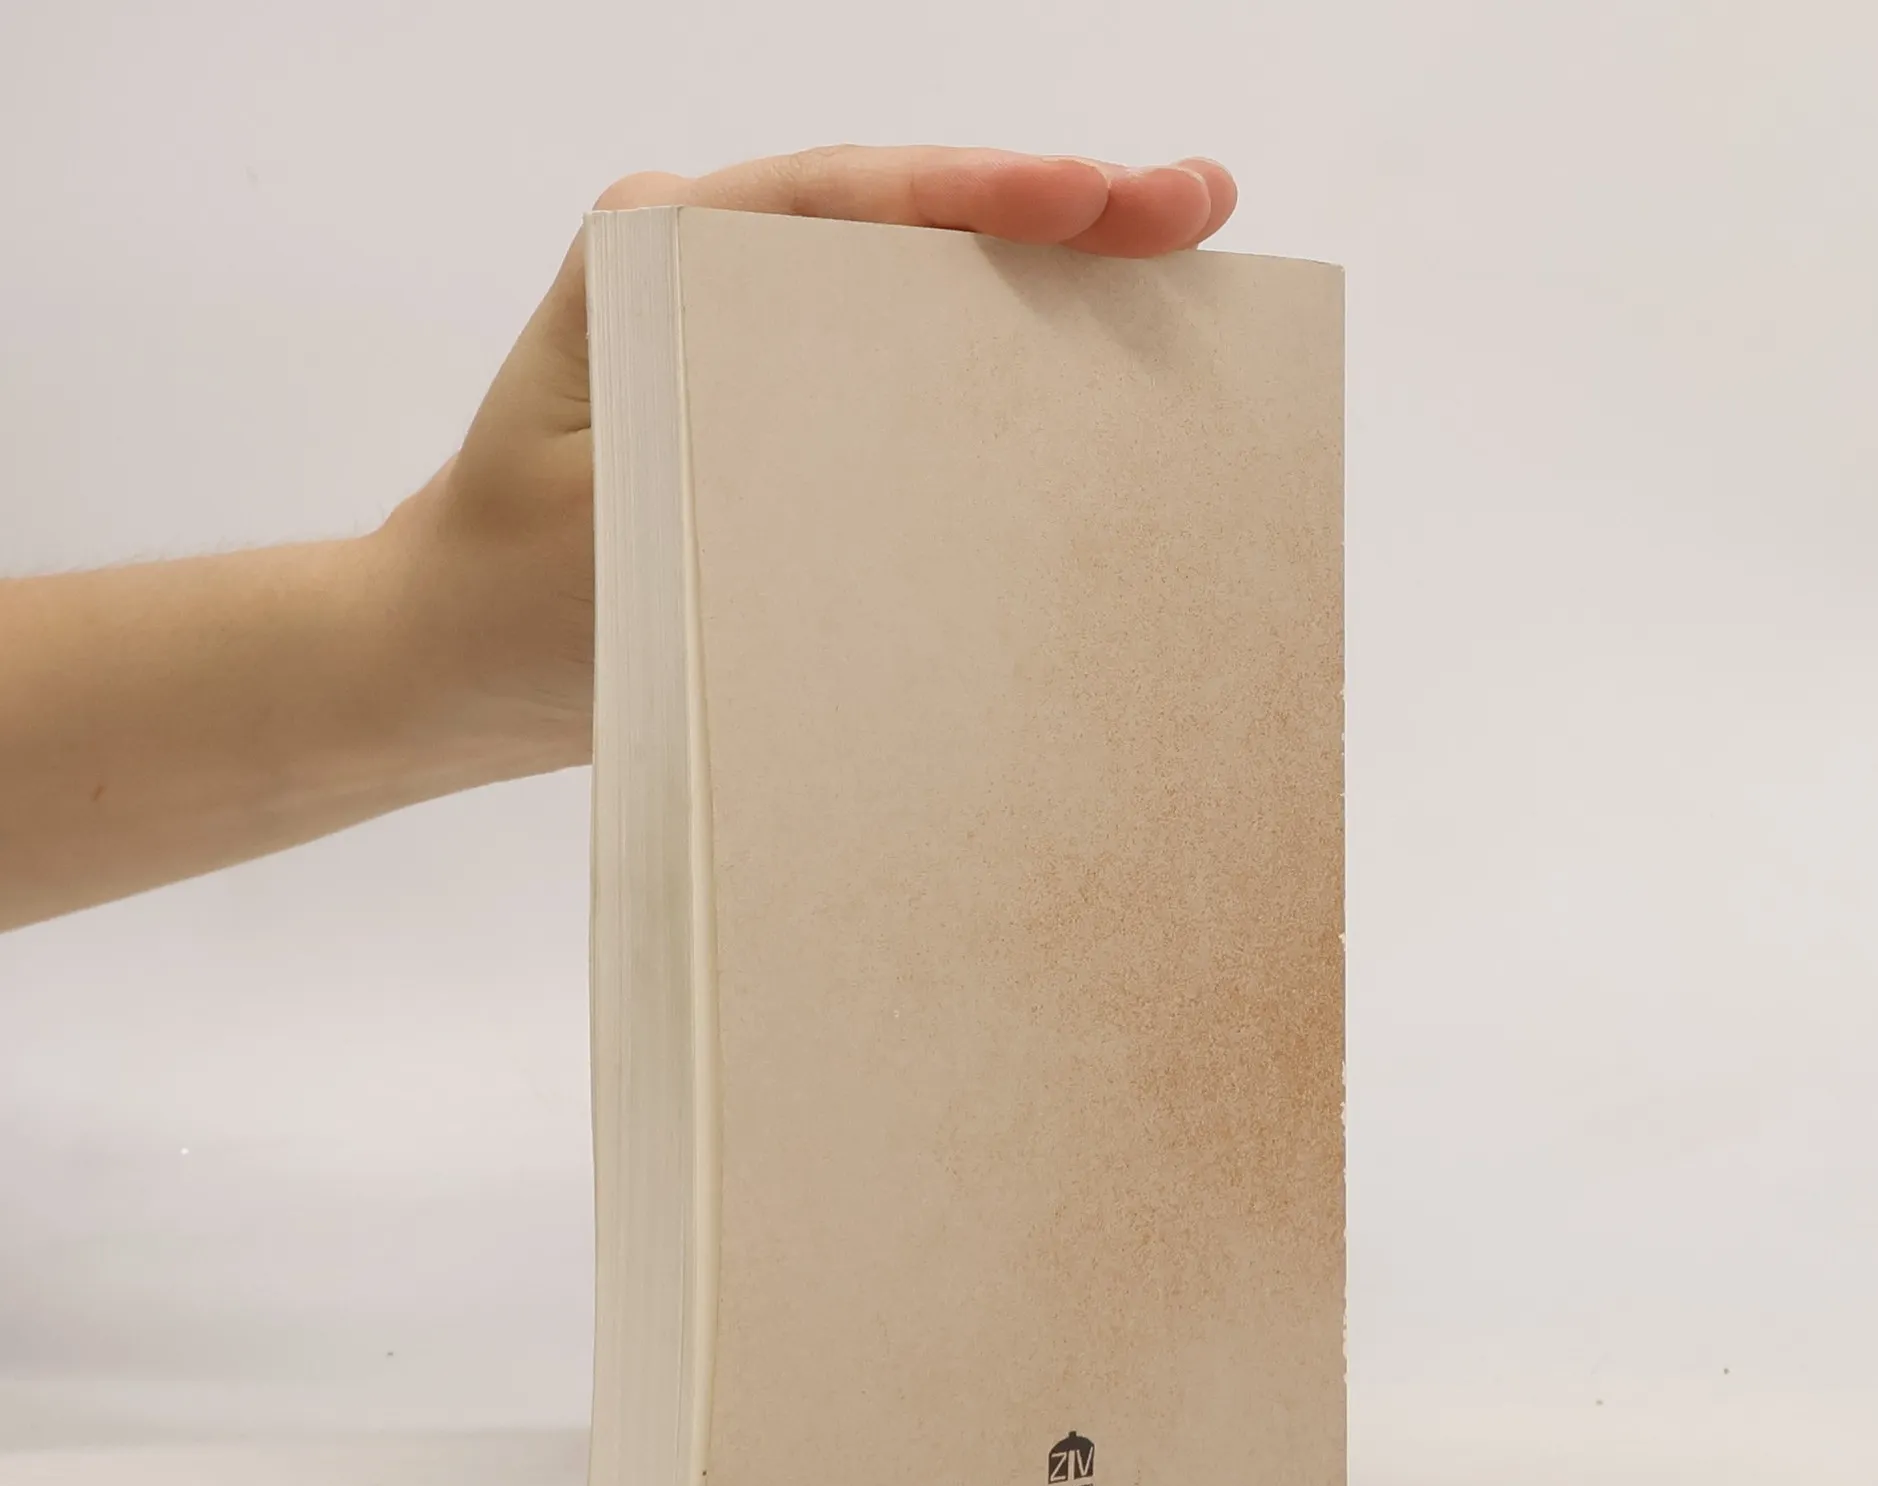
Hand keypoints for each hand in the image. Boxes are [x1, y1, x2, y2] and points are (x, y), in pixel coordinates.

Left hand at [382, 146, 1238, 776]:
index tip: (1099, 197)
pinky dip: (1000, 374)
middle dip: (1055, 210)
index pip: (838, 200)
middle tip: (1197, 205)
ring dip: (1046, 282)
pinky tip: (1093, 373)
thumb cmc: (508, 609)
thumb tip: (924, 486)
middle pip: (904, 223)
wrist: (445, 666)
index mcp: (651, 258)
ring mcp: (747, 339)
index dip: (979, 192)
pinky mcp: (778, 414)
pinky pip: (903, 376)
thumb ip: (738, 490)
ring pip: (918, 290)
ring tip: (1179, 262)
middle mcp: (705, 273)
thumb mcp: (616, 545)